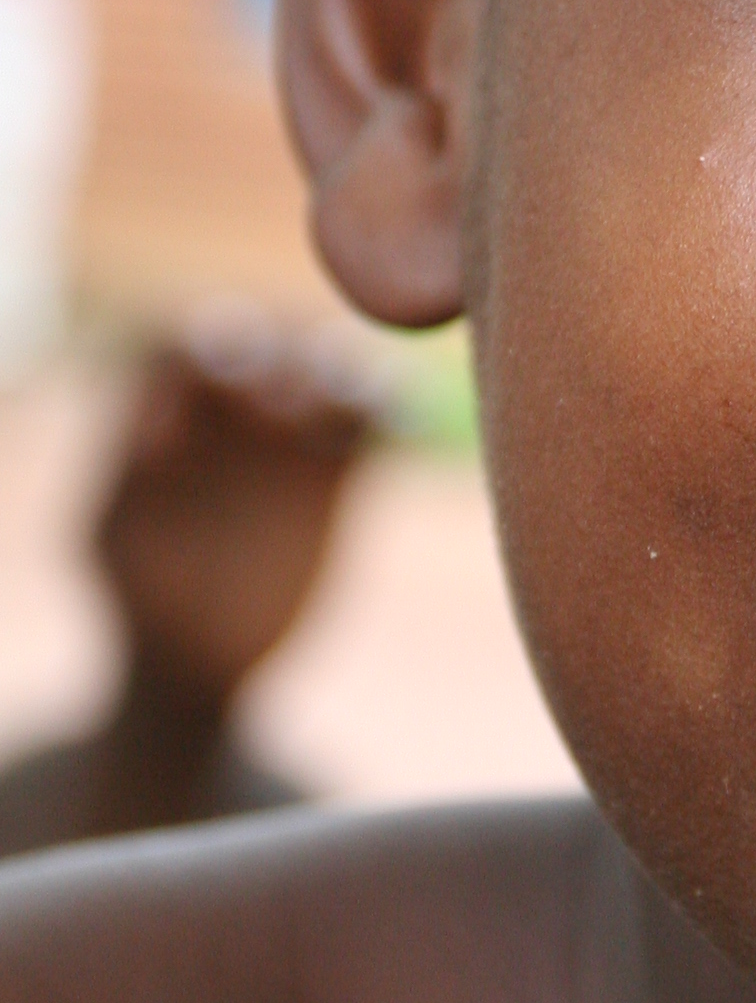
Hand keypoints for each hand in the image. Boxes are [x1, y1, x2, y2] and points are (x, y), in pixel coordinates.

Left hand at [93, 321, 379, 716]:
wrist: (198, 660)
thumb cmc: (141, 596)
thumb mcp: (114, 539)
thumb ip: (127, 477)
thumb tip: (162, 422)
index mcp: (164, 414)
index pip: (183, 345)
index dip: (203, 351)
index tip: (223, 387)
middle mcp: (227, 413)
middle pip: (262, 343)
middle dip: (276, 358)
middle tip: (283, 406)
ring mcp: (284, 439)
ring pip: (323, 373)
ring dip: (336, 378)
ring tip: (340, 409)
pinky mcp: (333, 475)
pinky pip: (369, 425)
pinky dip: (386, 411)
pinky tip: (394, 424)